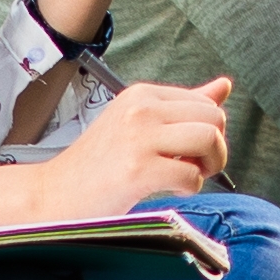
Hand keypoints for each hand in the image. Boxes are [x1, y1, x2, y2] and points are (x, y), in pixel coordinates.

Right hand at [43, 78, 231, 213]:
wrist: (54, 194)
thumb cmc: (100, 163)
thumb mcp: (139, 123)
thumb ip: (183, 106)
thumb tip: (224, 85)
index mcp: (142, 94)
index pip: (207, 103)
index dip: (208, 131)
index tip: (187, 150)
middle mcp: (141, 109)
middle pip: (215, 119)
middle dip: (215, 148)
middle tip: (192, 166)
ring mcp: (138, 138)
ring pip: (209, 140)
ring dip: (207, 166)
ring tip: (184, 176)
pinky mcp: (138, 170)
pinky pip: (192, 175)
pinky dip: (189, 188)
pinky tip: (168, 189)